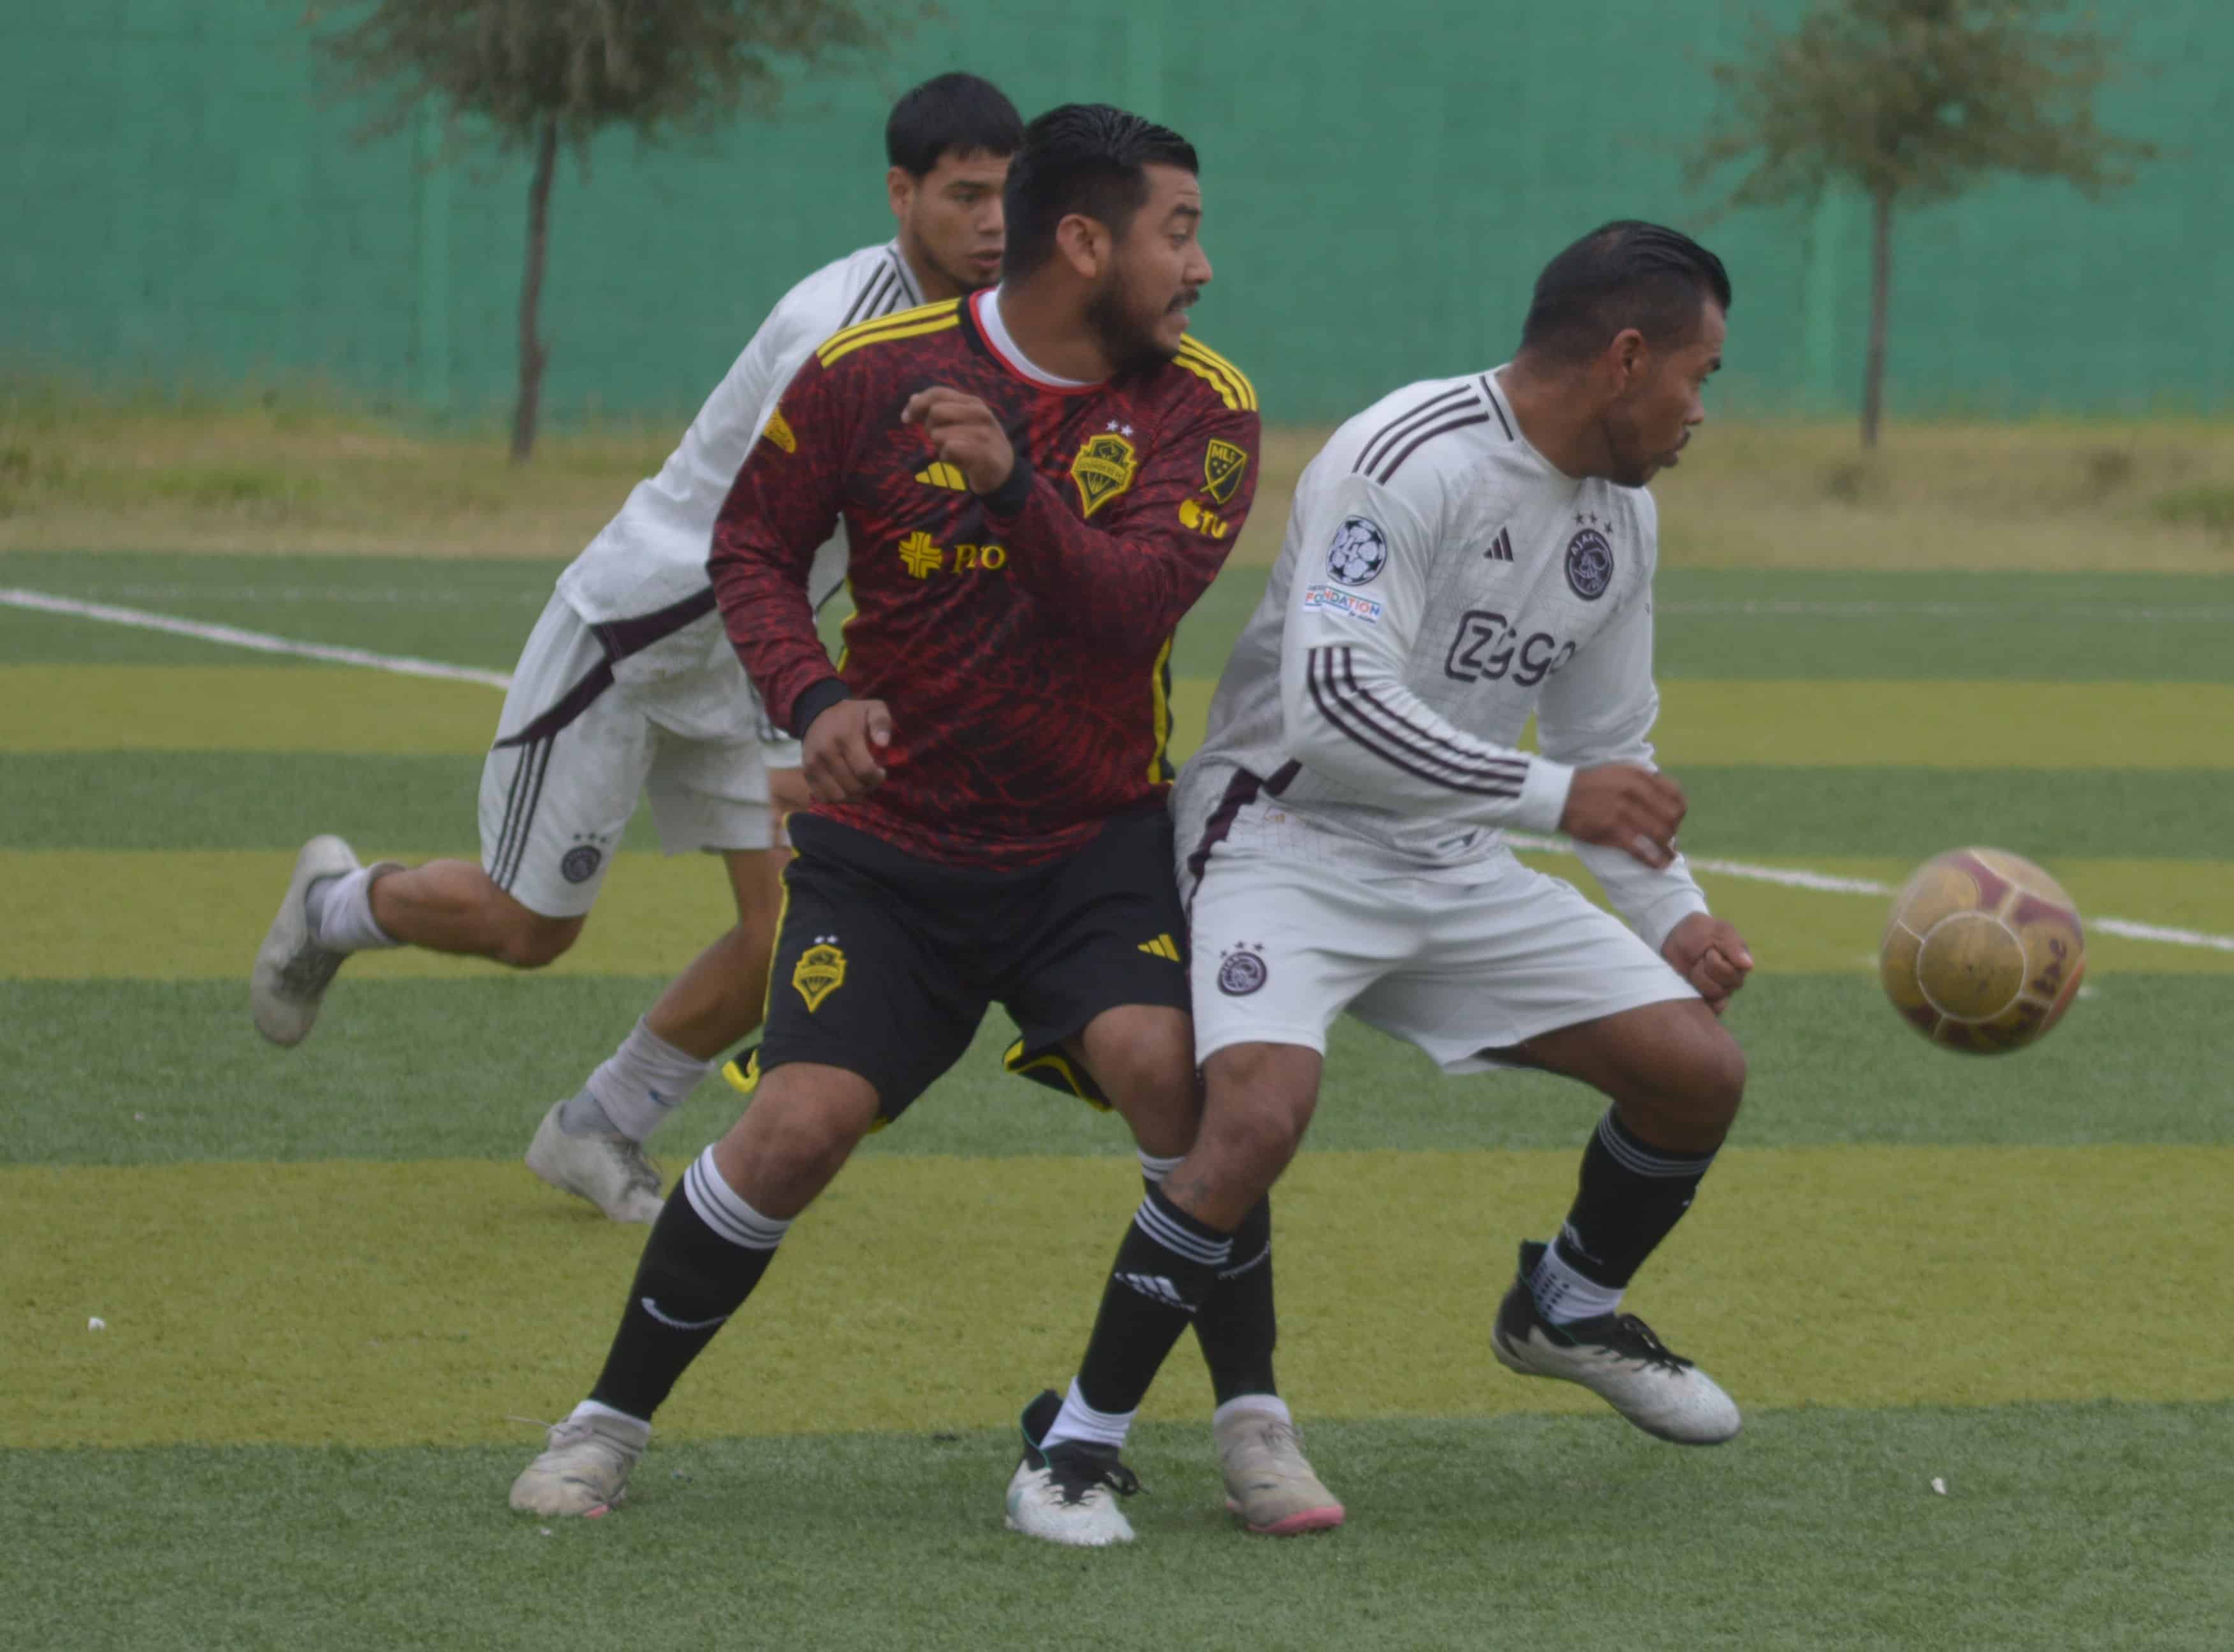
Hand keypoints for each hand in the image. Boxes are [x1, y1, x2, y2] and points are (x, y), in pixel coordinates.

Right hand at [801, 699, 894, 802]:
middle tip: (871, 778)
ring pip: (838, 797)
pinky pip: (823, 798)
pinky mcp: (806, 773)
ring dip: (853, 796)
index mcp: (845, 737)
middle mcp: (826, 752)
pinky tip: (845, 787)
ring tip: (859, 784)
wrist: (818, 713)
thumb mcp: (873, 708)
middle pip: (853, 787)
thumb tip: (883, 744)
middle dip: (868, 787)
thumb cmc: (852, 715)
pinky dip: (837, 798)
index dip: (877, 777)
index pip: (864, 771)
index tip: (881, 771)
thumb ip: (881, 722)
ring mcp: (813, 764)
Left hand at [901, 387, 1015, 494]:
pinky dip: (947, 459)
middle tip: (939, 440)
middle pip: (935, 412)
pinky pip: (950, 450)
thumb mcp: (958, 423)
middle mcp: (980, 413)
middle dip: (929, 428)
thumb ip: (937, 409)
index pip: (937, 393)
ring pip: (940, 434)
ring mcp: (984, 433)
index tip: (906, 419)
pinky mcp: (985, 455)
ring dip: (939, 448)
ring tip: (954, 453)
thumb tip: (912, 398)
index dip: (917, 405)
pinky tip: (958, 463)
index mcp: (972, 402)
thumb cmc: (974, 445)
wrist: (1003, 472)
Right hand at [1559, 763, 1686, 868]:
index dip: (1680, 811)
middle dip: (1674, 831)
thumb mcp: (1619, 771)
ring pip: (1659, 834)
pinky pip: (1640, 848)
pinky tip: (1659, 865)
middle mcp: (1634, 791)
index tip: (1676, 821)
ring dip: (1668, 848)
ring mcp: (1623, 810)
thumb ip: (1643, 779)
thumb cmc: (1589, 784)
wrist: (1559, 794)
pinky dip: (1653, 859)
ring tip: (1670, 857)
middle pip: (1670, 817)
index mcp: (1639, 775)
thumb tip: (1666, 795)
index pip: (1675, 795)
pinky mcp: (1612, 829)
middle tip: (1670, 841)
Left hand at [1661, 912, 1754, 1014]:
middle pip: (1723, 988)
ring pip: (1712, 996)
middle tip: (1699, 957)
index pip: (1731, 974)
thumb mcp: (1719, 930)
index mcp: (1741, 964)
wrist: (1676, 935)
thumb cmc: (1701, 930)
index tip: (1709, 949)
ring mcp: (1720, 990)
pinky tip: (1690, 983)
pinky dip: (1699, 998)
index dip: (1715, 962)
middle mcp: (1734, 980)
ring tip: (1693, 966)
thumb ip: (1733, 946)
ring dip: (1697, 979)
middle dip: (1705, 970)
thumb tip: (1748, 965)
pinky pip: (1708, 1008)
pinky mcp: (1706, 998)